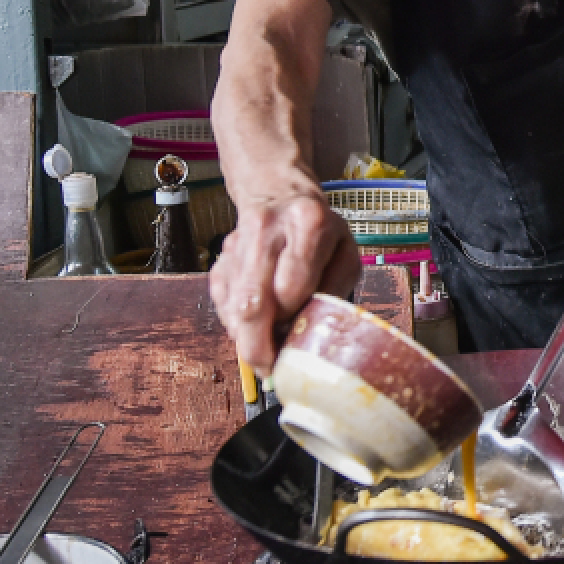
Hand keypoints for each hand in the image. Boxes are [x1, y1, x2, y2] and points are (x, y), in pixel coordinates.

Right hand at [208, 189, 359, 371]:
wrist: (278, 194)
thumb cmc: (319, 231)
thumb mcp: (344, 250)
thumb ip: (333, 287)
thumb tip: (312, 333)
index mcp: (308, 224)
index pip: (292, 285)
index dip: (293, 320)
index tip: (298, 343)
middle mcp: (268, 230)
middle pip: (254, 300)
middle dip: (259, 344)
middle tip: (269, 369)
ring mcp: (237, 243)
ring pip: (233, 305)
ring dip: (245, 337)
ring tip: (264, 349)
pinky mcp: (220, 257)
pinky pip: (221, 301)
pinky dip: (234, 322)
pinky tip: (252, 325)